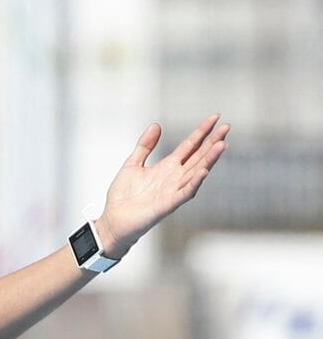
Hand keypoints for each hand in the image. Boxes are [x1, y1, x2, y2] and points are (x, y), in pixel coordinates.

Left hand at [98, 115, 228, 257]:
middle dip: (213, 141)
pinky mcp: (167, 205)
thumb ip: (145, 145)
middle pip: (199, 156)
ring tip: (221, 144)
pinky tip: (204, 172)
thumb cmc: (122, 197)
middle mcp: (174, 178)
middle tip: (227, 127)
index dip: (202, 131)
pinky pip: (185, 193)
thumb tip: (156, 125)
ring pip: (196, 172)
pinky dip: (194, 183)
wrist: (112, 220)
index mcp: (167, 167)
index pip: (190, 145)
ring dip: (209, 159)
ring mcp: (173, 191)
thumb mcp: (132, 163)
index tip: (215, 117)